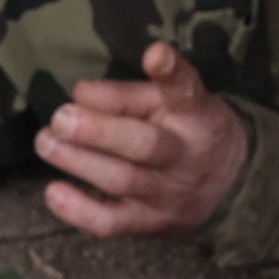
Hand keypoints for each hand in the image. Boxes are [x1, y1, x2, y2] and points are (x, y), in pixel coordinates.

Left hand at [36, 41, 250, 238]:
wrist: (232, 187)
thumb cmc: (189, 130)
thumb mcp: (173, 101)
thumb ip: (128, 94)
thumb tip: (78, 94)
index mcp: (195, 113)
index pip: (186, 90)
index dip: (171, 71)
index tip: (155, 54)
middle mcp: (184, 154)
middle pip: (144, 144)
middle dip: (98, 131)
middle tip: (60, 117)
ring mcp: (168, 194)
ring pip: (122, 180)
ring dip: (78, 162)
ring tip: (46, 143)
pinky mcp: (150, 223)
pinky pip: (112, 224)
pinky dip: (79, 211)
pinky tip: (54, 192)